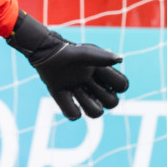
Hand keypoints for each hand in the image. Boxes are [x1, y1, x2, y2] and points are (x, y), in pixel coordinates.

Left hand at [6, 11, 128, 119]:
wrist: (44, 53)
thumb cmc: (66, 51)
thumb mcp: (84, 53)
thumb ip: (101, 57)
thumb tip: (120, 60)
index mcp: (102, 73)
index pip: (121, 85)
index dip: (117, 85)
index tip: (101, 76)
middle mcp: (94, 85)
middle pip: (112, 102)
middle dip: (102, 96)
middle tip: (87, 84)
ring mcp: (79, 93)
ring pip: (95, 112)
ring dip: (87, 103)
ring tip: (75, 89)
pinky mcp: (64, 97)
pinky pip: (73, 115)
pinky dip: (71, 110)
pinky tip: (65, 95)